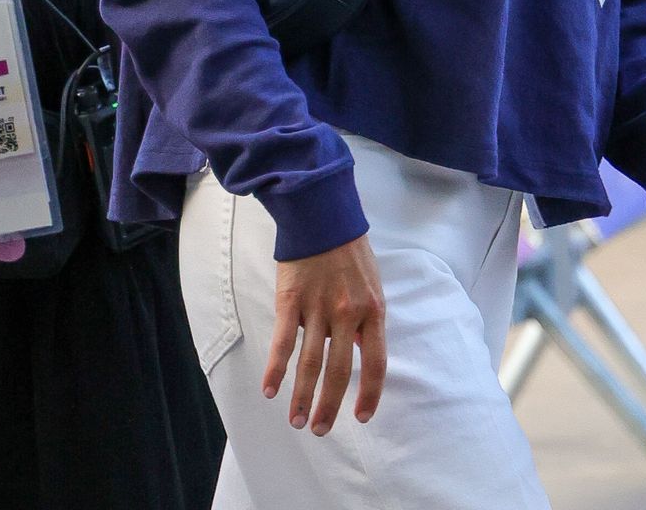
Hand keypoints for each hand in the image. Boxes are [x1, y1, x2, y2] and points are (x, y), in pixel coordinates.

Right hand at [263, 234, 386, 434]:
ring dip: (301, 396)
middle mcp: (348, 313)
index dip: (370, 394)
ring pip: (310, 363)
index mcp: (373, 310)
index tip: (362, 417)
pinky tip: (269, 389)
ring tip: (296, 420)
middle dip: (329, 406)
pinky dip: (276, 368)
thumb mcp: (372, 284)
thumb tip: (361, 353)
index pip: (376, 363)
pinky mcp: (291, 300)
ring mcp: (318, 307)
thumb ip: (368, 319)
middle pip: (339, 371)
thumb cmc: (350, 250)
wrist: (323, 214)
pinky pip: (283, 341)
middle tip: (319, 431)